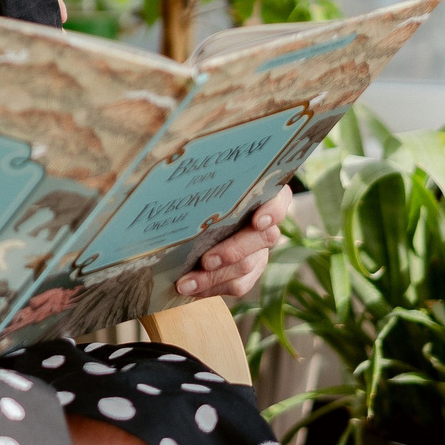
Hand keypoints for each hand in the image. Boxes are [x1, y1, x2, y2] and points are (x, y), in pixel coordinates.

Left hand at [174, 186, 292, 300]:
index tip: (257, 221)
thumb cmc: (197, 189)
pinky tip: (190, 289)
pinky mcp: (250, 271)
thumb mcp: (199, 182)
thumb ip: (197, 178)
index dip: (273, 210)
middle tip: (206, 260)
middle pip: (263, 238)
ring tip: (186, 283)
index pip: (279, 198)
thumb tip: (164, 155)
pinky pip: (238, 284)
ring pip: (248, 266)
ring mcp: (260, 248)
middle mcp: (266, 222)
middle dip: (233, 251)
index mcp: (260, 193)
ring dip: (215, 277)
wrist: (195, 217)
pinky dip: (212, 288)